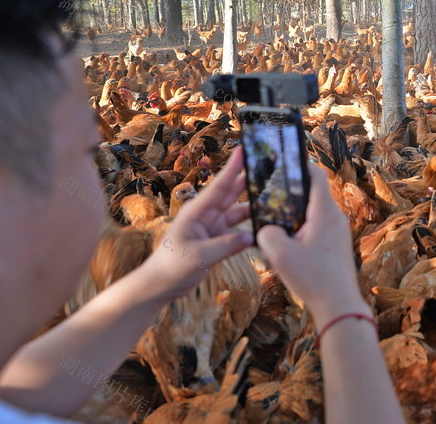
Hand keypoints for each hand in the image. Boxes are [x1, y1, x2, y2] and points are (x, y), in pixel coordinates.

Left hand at [139, 146, 251, 300]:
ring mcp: (212, 228)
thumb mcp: (199, 256)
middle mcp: (206, 215)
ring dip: (254, 208)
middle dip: (248, 180)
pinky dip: (251, 231)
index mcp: (196, 211)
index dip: (233, 168)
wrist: (160, 286)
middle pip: (231, 194)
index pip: (219, 186)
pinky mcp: (217, 241)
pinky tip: (265, 229)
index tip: (244, 150)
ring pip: (238, 213)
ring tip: (275, 199)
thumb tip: (253, 237)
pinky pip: (239, 232)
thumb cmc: (171, 267)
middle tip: (266, 167)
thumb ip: (226, 245)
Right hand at [256, 167, 367, 322]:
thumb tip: (267, 229)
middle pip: (314, 192)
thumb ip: (267, 233)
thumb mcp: (279, 254)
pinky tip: (287, 239)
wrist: (339, 305)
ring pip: (315, 211)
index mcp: (324, 212)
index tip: (282, 161)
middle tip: (271, 191)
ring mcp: (338, 231)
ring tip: (275, 217)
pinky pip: (318, 226)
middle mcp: (335, 217)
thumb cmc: (313, 278)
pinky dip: (302, 226)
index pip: (316, 175)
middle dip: (293, 190)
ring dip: (296, 212)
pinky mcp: (336, 245)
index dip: (300, 164)